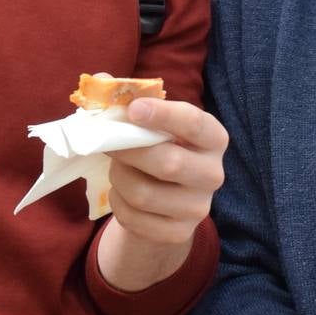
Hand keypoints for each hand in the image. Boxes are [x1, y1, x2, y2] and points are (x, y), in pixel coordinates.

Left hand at [97, 100, 228, 289]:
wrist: (166, 202)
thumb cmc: (159, 149)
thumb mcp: (152, 124)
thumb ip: (131, 100)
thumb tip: (102, 81)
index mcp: (213, 138)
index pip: (194, 123)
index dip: (163, 114)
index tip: (133, 109)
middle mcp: (213, 173)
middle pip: (168, 163)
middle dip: (129, 151)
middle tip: (108, 143)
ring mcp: (199, 208)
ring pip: (145, 193)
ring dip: (120, 178)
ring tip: (117, 169)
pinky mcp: (178, 233)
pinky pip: (135, 218)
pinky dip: (118, 203)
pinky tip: (123, 194)